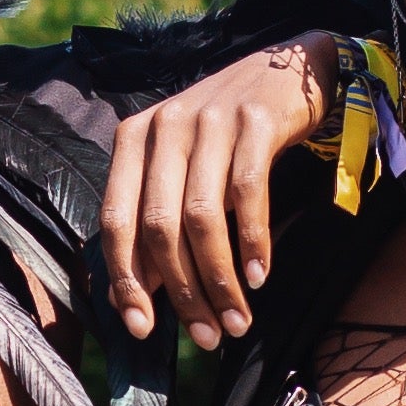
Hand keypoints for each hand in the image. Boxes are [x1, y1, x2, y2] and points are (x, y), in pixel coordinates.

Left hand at [100, 36, 347, 351]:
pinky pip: (247, 195)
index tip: (143, 328)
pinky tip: (259, 277)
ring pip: (203, 219)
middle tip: (207, 336)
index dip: (127, 280)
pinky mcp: (255, 122)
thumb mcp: (182, 169)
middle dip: (183, 292)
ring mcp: (209, 121)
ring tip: (237, 320)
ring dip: (220, 280)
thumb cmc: (227, 132)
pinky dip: (253, 243)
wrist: (289, 69)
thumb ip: (156, 223)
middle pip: (160, 227)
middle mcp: (165, 127)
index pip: (116, 220)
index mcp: (134, 139)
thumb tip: (139, 296)